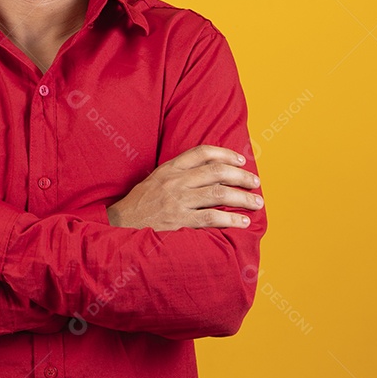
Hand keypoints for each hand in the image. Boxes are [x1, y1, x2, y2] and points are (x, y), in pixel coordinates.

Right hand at [106, 145, 261, 230]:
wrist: (120, 225)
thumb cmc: (141, 204)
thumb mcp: (156, 180)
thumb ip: (179, 173)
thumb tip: (210, 171)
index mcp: (169, 169)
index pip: (202, 152)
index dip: (225, 154)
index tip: (241, 160)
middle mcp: (175, 182)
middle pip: (217, 173)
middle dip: (241, 176)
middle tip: (256, 183)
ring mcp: (177, 201)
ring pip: (218, 194)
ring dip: (242, 198)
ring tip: (257, 203)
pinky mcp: (179, 222)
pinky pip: (211, 218)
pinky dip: (230, 220)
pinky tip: (243, 222)